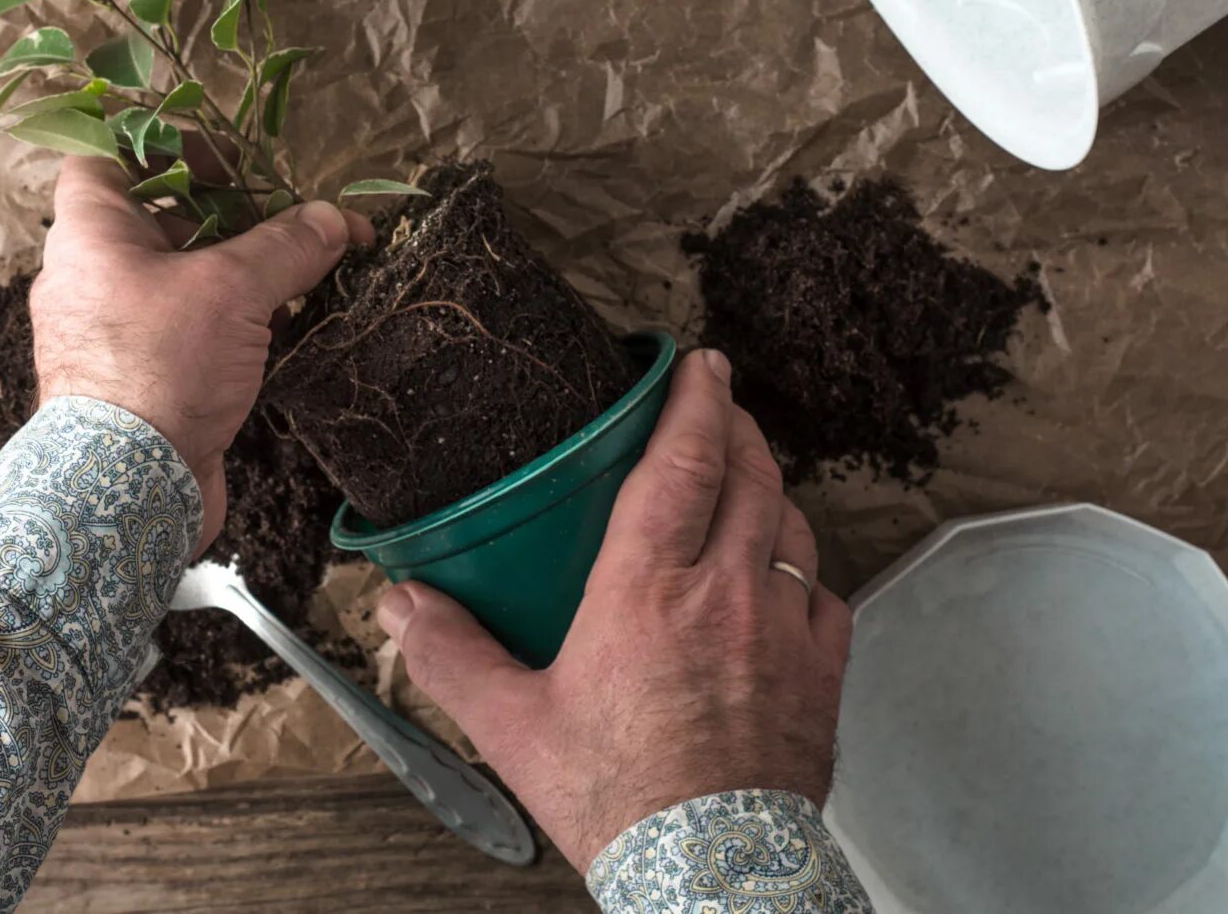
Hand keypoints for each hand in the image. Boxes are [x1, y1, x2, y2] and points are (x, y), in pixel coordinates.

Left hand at [32, 157, 372, 553]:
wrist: (129, 489)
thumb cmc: (161, 366)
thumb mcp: (233, 290)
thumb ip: (286, 246)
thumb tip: (335, 219)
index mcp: (89, 236)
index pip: (102, 159)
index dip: (160, 147)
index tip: (221, 160)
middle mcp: (88, 278)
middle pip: (154, 220)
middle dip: (222, 215)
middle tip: (280, 218)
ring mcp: (109, 333)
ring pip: (176, 280)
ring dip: (235, 272)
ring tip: (297, 273)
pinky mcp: (136, 381)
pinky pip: (183, 331)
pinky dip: (229, 323)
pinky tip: (281, 329)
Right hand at [374, 348, 851, 871]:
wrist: (710, 871)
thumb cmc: (619, 798)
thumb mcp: (514, 725)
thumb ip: (453, 656)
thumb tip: (403, 606)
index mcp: (648, 586)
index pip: (684, 459)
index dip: (695, 400)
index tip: (698, 365)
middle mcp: (726, 590)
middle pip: (749, 473)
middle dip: (737, 425)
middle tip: (720, 403)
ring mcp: (783, 627)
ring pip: (790, 524)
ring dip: (769, 490)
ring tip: (746, 482)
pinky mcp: (822, 671)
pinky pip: (823, 593)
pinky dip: (802, 570)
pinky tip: (782, 580)